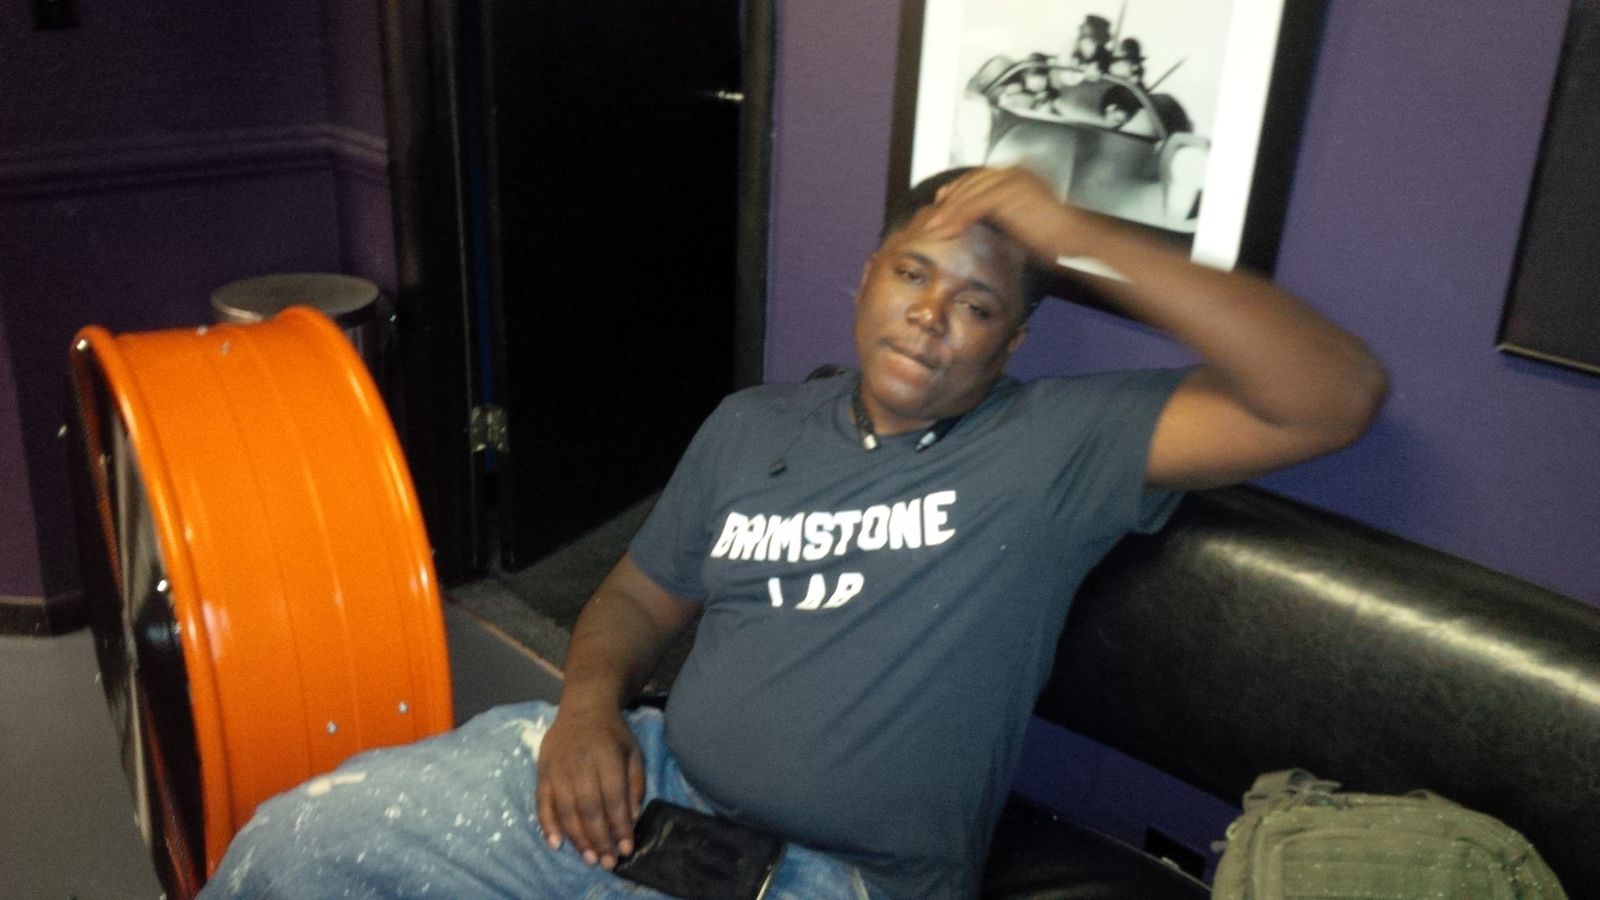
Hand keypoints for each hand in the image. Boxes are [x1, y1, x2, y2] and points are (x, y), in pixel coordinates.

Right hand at [535, 703, 645, 868]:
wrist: (582, 709)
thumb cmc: (612, 734)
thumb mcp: (633, 752)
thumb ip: (635, 784)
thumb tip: (631, 818)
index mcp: (606, 755)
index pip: (613, 796)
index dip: (620, 825)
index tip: (627, 848)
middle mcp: (579, 763)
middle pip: (588, 807)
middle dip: (600, 838)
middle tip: (608, 861)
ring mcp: (557, 768)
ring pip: (566, 810)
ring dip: (578, 838)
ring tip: (590, 858)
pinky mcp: (542, 772)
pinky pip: (542, 803)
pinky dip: (547, 825)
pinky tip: (557, 843)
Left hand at [922, 166, 1097, 262]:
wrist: (1076, 237)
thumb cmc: (1055, 234)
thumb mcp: (1021, 218)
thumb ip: (999, 213)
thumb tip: (973, 219)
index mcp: (1017, 172)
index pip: (978, 178)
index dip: (956, 192)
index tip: (940, 206)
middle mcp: (1014, 170)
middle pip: (970, 184)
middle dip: (948, 203)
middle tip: (931, 220)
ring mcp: (1013, 179)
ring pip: (970, 194)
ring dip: (949, 213)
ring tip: (935, 229)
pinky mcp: (1011, 192)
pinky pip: (976, 205)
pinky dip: (959, 218)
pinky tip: (948, 230)